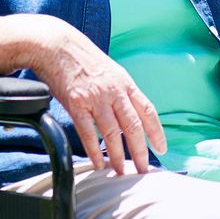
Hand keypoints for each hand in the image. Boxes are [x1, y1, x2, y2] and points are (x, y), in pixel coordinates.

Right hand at [36, 25, 166, 174]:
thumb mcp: (110, 71)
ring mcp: (95, 98)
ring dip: (118, 156)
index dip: (157, 132)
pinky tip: (98, 162)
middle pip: (133, 126)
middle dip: (141, 151)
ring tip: (120, 172)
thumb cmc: (83, 59)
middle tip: (143, 171)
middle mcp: (114, 91)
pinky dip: (94, 150)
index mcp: (125, 83)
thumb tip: (130, 114)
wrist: (57, 46)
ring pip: (112, 133)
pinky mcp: (76, 103)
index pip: (147, 111)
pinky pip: (88, 132)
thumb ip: (121, 92)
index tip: (162, 149)